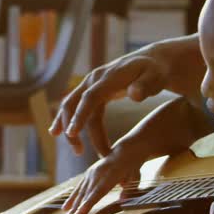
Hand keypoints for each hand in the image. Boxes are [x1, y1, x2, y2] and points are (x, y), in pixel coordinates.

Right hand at [51, 42, 184, 157]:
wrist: (152, 61)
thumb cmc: (156, 72)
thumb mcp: (156, 78)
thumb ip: (146, 86)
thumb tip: (134, 95)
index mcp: (109, 77)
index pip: (90, 97)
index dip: (80, 115)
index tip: (72, 133)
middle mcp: (94, 79)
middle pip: (74, 103)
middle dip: (72, 127)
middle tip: (79, 152)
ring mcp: (91, 84)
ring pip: (72, 107)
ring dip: (71, 128)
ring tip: (78, 152)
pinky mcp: (92, 91)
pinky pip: (76, 106)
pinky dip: (67, 120)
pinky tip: (57, 133)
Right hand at [62, 149, 142, 213]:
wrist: (126, 150)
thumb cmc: (132, 166)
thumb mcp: (135, 177)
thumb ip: (128, 190)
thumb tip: (122, 202)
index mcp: (110, 175)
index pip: (97, 193)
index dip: (87, 204)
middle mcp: (98, 174)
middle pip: (86, 193)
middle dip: (77, 207)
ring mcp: (92, 173)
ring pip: (81, 191)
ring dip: (73, 204)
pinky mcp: (89, 173)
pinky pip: (79, 186)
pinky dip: (72, 197)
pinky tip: (66, 207)